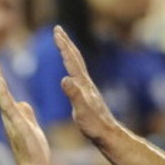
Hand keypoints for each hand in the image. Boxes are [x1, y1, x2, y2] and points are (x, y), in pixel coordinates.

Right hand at [0, 54, 51, 164]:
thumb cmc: (34, 152)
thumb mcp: (32, 127)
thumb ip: (26, 115)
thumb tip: (22, 103)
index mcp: (13, 116)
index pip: (4, 93)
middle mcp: (8, 117)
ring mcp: (11, 120)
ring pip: (0, 95)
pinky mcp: (18, 125)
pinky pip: (8, 106)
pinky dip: (2, 93)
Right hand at [53, 25, 119, 144]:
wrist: (107, 134)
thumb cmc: (94, 125)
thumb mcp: (81, 111)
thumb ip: (74, 95)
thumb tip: (65, 78)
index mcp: (83, 84)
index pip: (71, 60)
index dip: (63, 45)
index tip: (56, 30)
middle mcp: (86, 83)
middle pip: (75, 58)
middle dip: (66, 43)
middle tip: (58, 30)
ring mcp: (87, 89)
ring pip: (77, 66)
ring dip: (69, 54)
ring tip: (63, 46)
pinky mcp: (87, 96)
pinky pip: (77, 77)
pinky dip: (72, 69)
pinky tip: (71, 73)